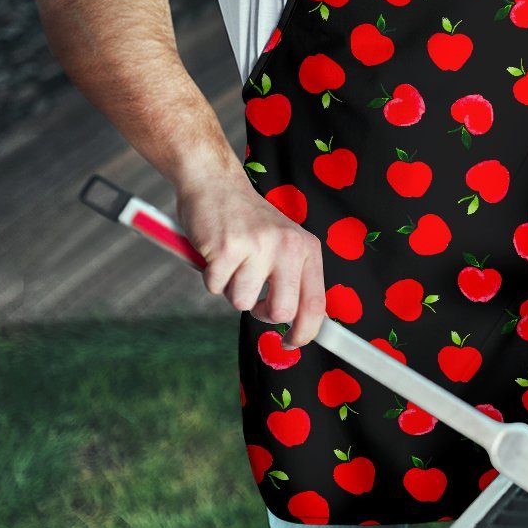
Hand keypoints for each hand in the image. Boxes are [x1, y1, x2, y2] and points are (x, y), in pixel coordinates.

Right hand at [176, 176, 325, 347]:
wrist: (216, 183)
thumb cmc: (248, 222)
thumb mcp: (284, 243)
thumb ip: (293, 279)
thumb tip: (298, 326)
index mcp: (307, 248)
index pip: (316, 303)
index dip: (305, 333)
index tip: (291, 344)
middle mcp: (288, 246)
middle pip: (282, 312)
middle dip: (263, 313)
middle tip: (253, 296)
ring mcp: (258, 246)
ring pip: (242, 302)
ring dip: (231, 289)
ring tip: (232, 261)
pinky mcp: (227, 248)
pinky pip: (215, 287)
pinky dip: (211, 277)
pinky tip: (216, 253)